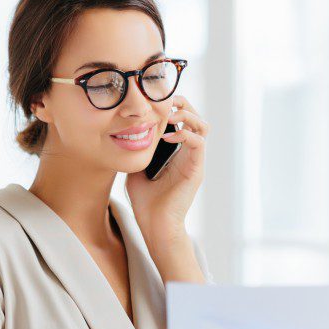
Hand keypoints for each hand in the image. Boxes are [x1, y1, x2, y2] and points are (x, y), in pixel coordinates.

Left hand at [125, 94, 208, 243]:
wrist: (155, 226)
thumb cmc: (146, 203)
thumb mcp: (136, 169)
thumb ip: (137, 151)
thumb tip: (125, 134)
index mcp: (177, 153)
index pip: (182, 120)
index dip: (173, 106)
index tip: (154, 102)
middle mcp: (188, 154)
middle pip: (196, 117)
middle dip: (182, 104)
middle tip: (165, 102)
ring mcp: (194, 161)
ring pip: (202, 126)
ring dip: (187, 115)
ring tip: (169, 116)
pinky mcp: (196, 169)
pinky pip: (199, 143)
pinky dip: (184, 134)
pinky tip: (167, 137)